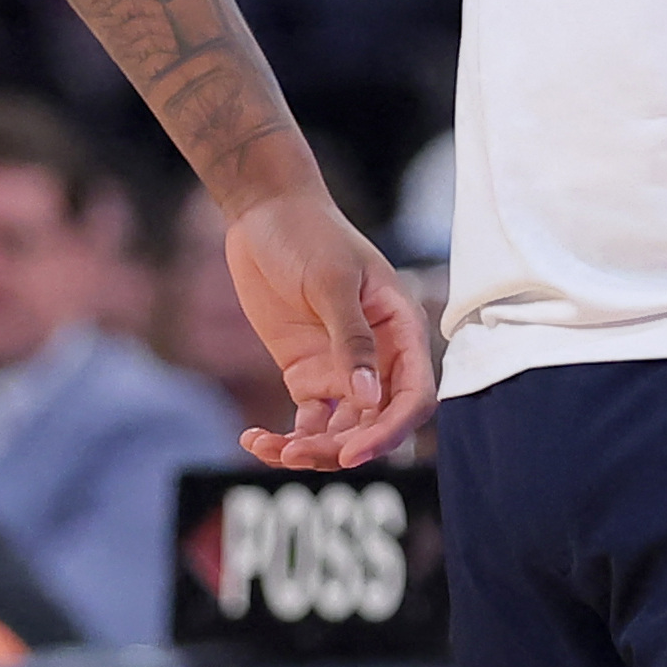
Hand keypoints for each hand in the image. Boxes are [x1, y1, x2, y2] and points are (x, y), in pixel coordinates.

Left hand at [220, 184, 439, 469]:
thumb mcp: (331, 281)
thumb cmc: (309, 234)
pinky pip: (306, 421)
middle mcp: (378, 358)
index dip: (390, 431)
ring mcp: (341, 369)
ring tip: (271, 449)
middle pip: (375, 424)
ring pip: (340, 431)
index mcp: (401, 332)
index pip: (413, 397)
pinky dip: (285, 438)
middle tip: (298, 454)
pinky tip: (254, 439)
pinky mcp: (307, 373)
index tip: (352, 453)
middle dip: (342, 448)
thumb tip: (369, 399)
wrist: (264, 212)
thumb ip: (352, 338)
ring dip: (311, 449)